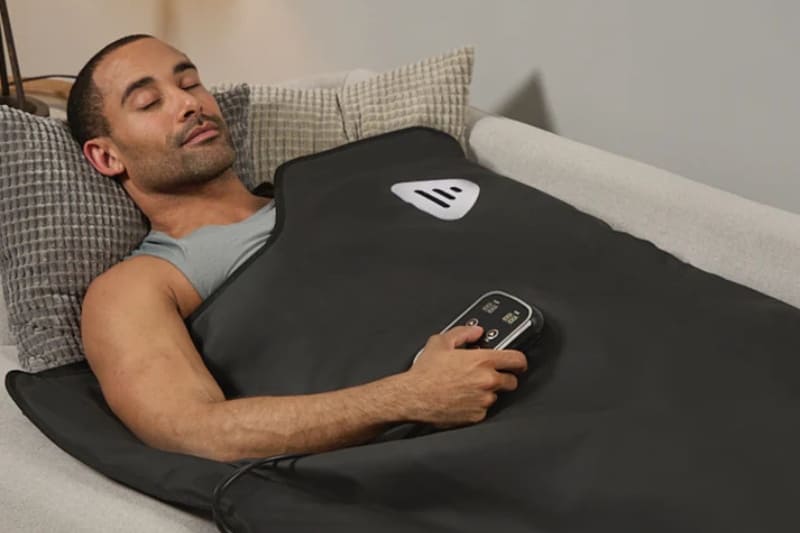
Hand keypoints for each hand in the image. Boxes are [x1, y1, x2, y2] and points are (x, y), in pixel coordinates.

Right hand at [404, 325, 527, 428]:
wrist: (413, 397)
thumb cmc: (425, 372)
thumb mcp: (440, 342)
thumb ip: (463, 333)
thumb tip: (476, 331)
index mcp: (482, 361)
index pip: (517, 360)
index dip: (519, 361)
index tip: (518, 363)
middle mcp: (487, 381)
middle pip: (512, 381)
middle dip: (504, 378)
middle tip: (490, 376)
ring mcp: (483, 400)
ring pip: (496, 396)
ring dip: (488, 392)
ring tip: (468, 388)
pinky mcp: (477, 416)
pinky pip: (484, 409)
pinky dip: (477, 405)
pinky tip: (462, 399)